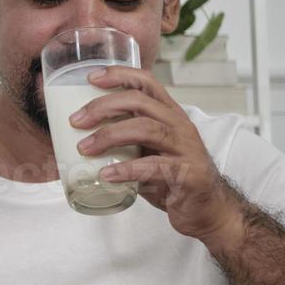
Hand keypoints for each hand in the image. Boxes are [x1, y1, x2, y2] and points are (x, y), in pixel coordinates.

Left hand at [72, 66, 243, 247]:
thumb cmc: (172, 177)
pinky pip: (154, 167)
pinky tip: (105, 175)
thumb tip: (79, 138)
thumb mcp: (147, 152)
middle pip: (140, 102)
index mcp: (169, 115)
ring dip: (110, 136)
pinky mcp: (188, 174)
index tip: (90, 78)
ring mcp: (186, 149)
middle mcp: (179, 126)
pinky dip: (126, 169)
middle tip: (75, 121)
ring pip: (147, 129)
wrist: (208, 210)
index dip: (119, 75)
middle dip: (103, 107)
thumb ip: (124, 141)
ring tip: (84, 148)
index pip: (147, 82)